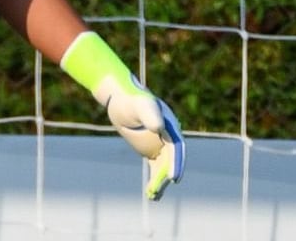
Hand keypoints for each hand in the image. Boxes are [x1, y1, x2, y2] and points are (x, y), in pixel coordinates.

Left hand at [96, 73, 184, 200]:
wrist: (120, 100)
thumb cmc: (130, 99)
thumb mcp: (139, 105)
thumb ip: (149, 113)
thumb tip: (159, 127)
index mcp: (170, 126)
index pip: (176, 147)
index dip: (176, 162)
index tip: (173, 177)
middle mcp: (168, 137)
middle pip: (170, 160)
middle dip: (165, 176)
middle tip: (156, 189)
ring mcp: (160, 145)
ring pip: (163, 167)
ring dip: (159, 182)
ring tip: (152, 196)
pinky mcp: (151, 151)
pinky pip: (156, 168)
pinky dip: (154, 180)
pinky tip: (151, 194)